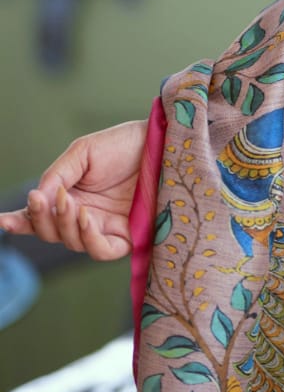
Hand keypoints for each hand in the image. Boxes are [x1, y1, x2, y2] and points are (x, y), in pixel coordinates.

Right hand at [0, 119, 148, 260]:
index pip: (40, 216)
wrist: (161, 141)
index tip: (2, 220)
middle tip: (40, 199)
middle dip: (40, 219)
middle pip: (51, 232)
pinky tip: (85, 216)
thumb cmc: (124, 144)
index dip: (20, 221)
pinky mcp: (127, 235)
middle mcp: (85, 215)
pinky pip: (100, 250)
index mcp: (71, 195)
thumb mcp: (82, 153)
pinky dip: (88, 237)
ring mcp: (105, 226)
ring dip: (63, 224)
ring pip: (71, 242)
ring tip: (67, 202)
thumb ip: (56, 175)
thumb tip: (38, 198)